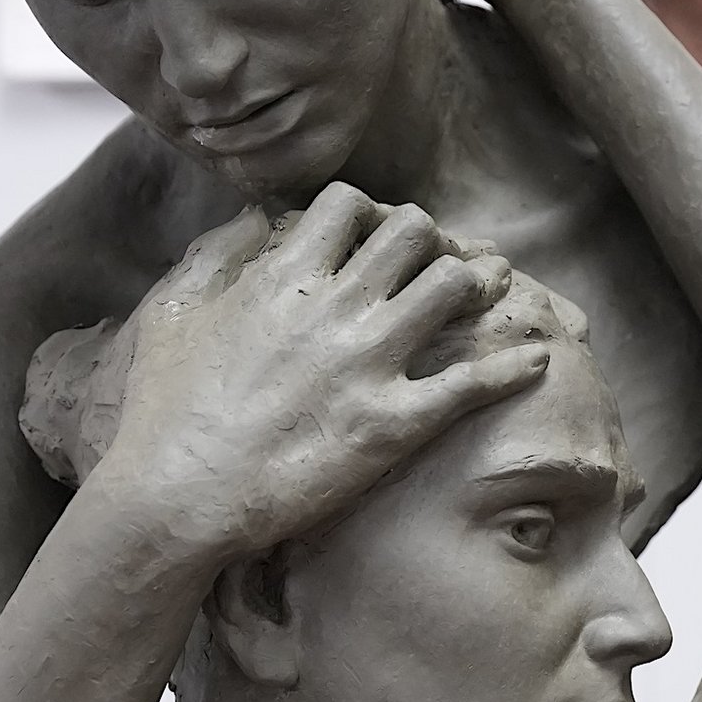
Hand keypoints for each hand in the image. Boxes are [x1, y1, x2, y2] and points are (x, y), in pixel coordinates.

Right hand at [93, 182, 547, 558]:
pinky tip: (538, 358)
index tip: (379, 236)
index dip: (372, 212)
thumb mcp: (171, 314)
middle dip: (433, 240)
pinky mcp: (394, 424)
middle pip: (416, 233)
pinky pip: (474, 381)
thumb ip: (213, 255)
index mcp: (283, 276)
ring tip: (491, 292)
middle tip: (441, 262)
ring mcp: (369, 363)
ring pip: (454, 287)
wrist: (176, 497)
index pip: (351, 203)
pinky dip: (514, 365)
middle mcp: (335, 307)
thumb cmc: (163, 411)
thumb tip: (254, 220)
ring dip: (478, 284)